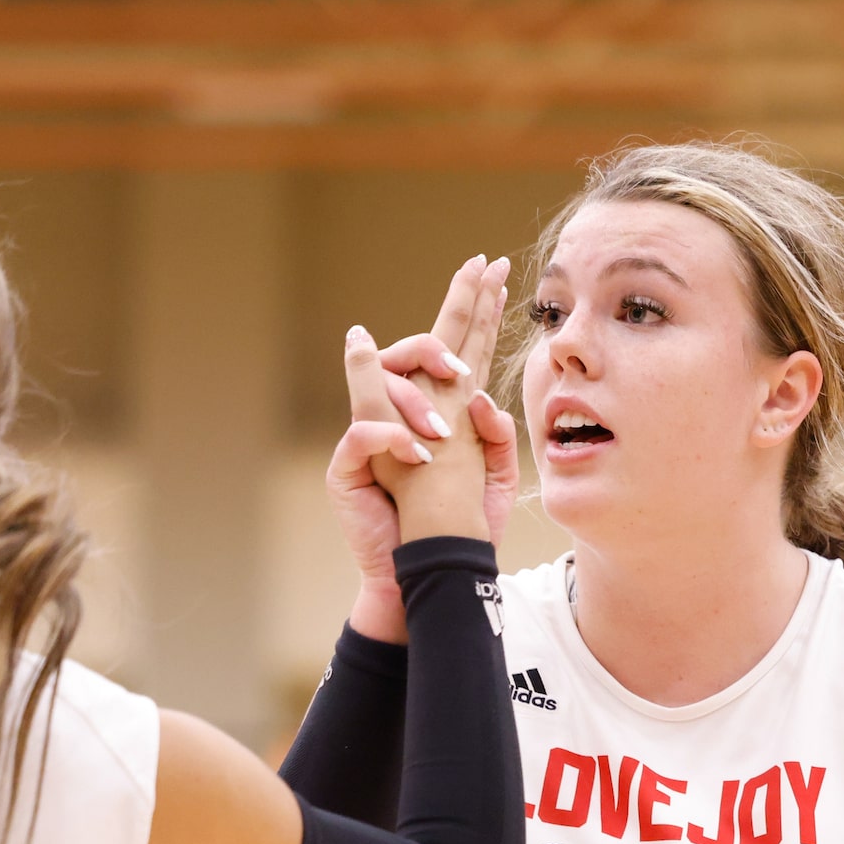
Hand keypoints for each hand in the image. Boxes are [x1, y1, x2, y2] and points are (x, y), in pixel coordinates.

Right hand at [325, 253, 514, 627]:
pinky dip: (393, 442)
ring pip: (390, 385)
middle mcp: (405, 413)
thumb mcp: (492, 479)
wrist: (422, 574)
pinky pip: (364, 438)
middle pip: (424, 346)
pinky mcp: (348, 468)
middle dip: (456, 305)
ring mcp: (373, 435)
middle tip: (477, 269)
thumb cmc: (459, 526)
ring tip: (444, 438)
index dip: (476, 310)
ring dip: (422, 402)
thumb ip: (495, 438)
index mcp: (443, 412)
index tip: (494, 271)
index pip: (459, 350)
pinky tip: (418, 453)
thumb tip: (483, 402)